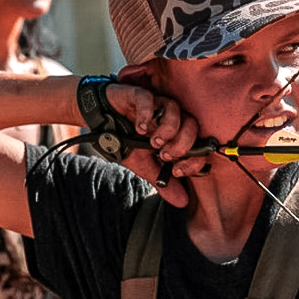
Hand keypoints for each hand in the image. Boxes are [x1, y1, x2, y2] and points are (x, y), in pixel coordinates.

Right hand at [103, 82, 199, 207]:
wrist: (100, 121)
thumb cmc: (124, 140)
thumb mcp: (143, 166)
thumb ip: (162, 181)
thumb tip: (183, 202)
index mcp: (176, 134)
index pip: (198, 144)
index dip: (193, 160)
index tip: (177, 171)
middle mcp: (169, 118)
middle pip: (191, 125)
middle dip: (181, 144)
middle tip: (163, 154)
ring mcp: (156, 104)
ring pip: (175, 109)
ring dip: (167, 129)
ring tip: (151, 141)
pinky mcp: (139, 95)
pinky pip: (149, 100)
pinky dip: (146, 115)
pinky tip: (139, 128)